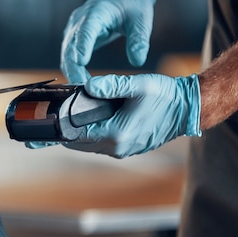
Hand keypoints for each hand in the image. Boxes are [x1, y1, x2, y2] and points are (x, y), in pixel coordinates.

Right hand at [60, 0, 161, 82]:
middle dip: (74, 67)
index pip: (86, 29)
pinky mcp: (73, 36)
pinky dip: (72, 68)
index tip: (81, 62)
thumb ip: (139, 40)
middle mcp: (80, 19)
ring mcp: (74, 28)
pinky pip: (68, 54)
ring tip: (81, 89)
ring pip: (66, 53)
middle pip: (70, 45)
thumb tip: (137, 61)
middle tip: (82, 87)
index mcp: (97, 11)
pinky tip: (81, 82)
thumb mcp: (141, 19)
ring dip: (71, 70)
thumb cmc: (132, 4)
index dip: (82, 45)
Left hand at [63, 74, 200, 157]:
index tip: (49, 121)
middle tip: (56, 118)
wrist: (188, 109)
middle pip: (78, 143)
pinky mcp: (127, 150)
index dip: (60, 127)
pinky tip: (91, 121)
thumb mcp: (138, 85)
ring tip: (72, 117)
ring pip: (88, 146)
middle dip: (66, 131)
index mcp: (116, 133)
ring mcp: (122, 151)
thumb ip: (111, 85)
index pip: (75, 135)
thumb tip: (88, 86)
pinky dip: (92, 135)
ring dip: (79, 133)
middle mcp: (117, 147)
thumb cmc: (164, 95)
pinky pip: (101, 145)